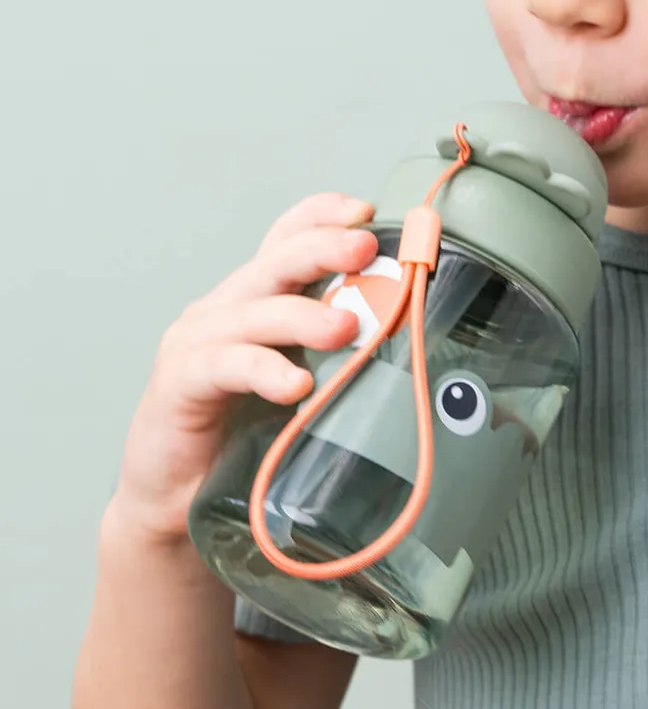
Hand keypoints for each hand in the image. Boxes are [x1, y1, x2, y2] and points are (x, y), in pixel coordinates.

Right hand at [112, 193, 378, 540]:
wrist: (174, 498)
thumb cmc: (243, 435)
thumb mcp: (301, 381)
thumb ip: (338, 356)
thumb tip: (411, 339)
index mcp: (256, 300)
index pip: (286, 239)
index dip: (322, 216)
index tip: (365, 210)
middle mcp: (225, 310)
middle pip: (275, 262)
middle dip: (324, 248)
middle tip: (366, 248)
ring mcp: (197, 342)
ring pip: (256, 312)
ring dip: (304, 315)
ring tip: (347, 328)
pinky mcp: (179, 383)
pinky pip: (226, 366)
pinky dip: (264, 371)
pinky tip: (296, 386)